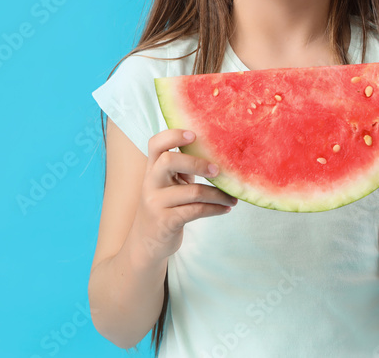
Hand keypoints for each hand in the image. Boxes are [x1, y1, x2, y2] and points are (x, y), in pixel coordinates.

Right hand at [132, 129, 238, 263]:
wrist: (146, 243)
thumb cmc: (164, 207)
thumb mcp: (167, 185)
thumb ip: (181, 168)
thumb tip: (214, 151)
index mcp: (151, 170)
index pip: (155, 144)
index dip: (173, 135)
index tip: (194, 135)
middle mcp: (150, 183)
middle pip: (169, 161)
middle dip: (197, 163)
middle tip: (218, 171)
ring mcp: (156, 203)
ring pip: (192, 192)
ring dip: (218, 194)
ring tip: (232, 197)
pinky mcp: (165, 222)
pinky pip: (196, 211)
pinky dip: (215, 209)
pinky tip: (225, 208)